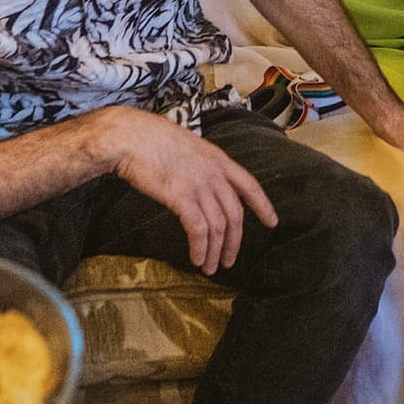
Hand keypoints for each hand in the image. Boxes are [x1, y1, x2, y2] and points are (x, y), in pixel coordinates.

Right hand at [91, 107, 277, 274]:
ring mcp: (199, 184)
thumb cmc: (152, 140)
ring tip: (209, 267)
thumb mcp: (189, 147)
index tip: (273, 222)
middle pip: (235, 214)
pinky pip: (198, 230)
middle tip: (229, 261)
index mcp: (218, 159)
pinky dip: (199, 247)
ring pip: (218, 226)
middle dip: (234, 242)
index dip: (263, 205)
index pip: (249, 185)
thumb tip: (205, 184)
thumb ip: (201, 165)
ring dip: (214, 251)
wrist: (130, 136)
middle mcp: (214, 172)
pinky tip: (196, 258)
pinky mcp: (181, 196)